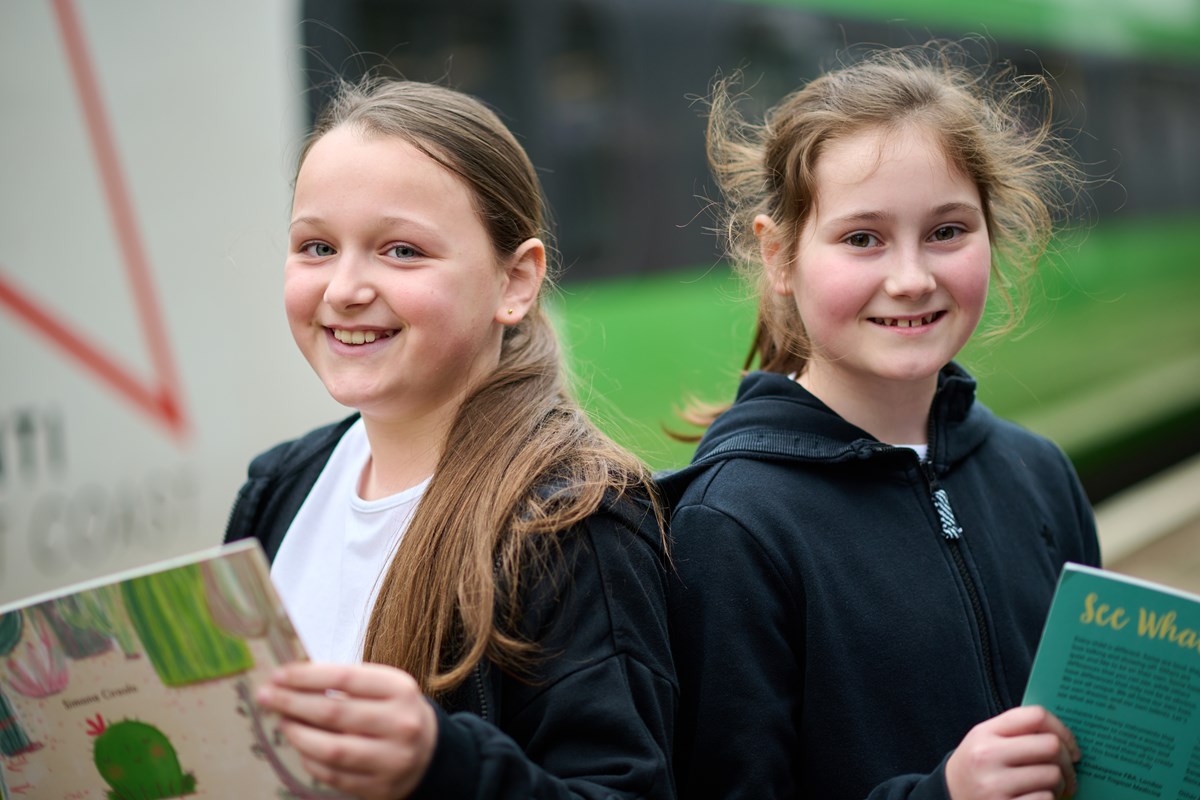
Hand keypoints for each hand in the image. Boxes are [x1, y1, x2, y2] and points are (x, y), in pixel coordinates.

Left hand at [256, 662, 437, 799]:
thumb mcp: (383, 688)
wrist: (431, 752)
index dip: (306, 676)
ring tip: (282, 722)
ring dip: (298, 734)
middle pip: (334, 712)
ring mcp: (391, 759)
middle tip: (266, 696)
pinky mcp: (380, 788)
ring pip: (331, 748)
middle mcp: (400, 724)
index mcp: (400, 690)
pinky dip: (311, 760)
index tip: (279, 675)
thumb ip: (345, 683)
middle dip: (292, 702)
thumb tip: (291, 681)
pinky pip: (334, 775)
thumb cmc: (395, 712)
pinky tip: (301, 746)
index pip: (344, 678)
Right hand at [945, 706, 1080, 799]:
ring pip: (1052, 775)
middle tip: (1068, 769)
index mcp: (985, 733)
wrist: (950, 797)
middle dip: (1067, 759)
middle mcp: (987, 756)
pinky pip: (1046, 799)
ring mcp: (994, 785)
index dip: (1062, 728)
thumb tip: (1064, 736)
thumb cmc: (979, 767)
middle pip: (1050, 746)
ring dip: (1061, 784)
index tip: (1070, 744)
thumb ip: (1017, 731)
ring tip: (1053, 787)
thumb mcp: (987, 741)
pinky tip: (1039, 798)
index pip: (1035, 716)